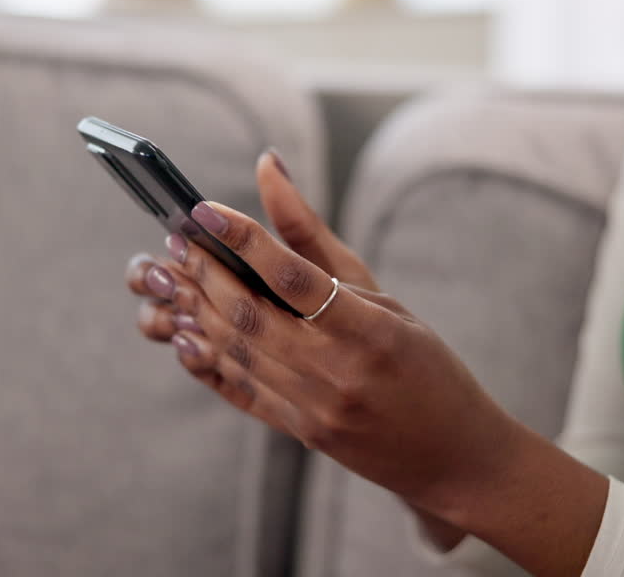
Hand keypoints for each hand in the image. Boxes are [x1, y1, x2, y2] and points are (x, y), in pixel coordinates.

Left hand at [137, 200, 515, 521]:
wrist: (453, 456)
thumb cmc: (423, 364)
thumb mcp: (383, 296)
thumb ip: (314, 237)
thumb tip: (268, 167)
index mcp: (371, 329)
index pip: (294, 277)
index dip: (245, 240)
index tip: (205, 212)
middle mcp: (339, 371)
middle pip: (252, 315)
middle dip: (205, 273)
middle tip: (176, 243)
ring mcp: (316, 408)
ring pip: (239, 352)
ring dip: (197, 311)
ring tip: (170, 278)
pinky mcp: (301, 432)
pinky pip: (243, 392)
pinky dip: (208, 362)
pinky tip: (184, 334)